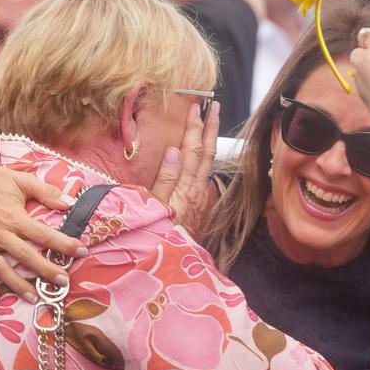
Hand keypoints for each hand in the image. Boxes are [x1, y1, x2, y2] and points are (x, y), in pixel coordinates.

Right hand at [0, 148, 82, 302]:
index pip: (44, 235)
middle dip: (46, 271)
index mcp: (14, 217)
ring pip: (0, 269)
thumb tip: (70, 203)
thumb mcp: (21, 179)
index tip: (81, 251)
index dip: (64, 244)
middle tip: (63, 283)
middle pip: (26, 257)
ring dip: (17, 286)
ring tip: (34, 297)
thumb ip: (46, 192)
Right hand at [150, 101, 220, 235]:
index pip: (193, 151)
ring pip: (208, 163)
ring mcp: (199, 197)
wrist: (172, 263)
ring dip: (210, 140)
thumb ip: (165, 180)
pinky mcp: (198, 203)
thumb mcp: (155, 208)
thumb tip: (174, 151)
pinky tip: (203, 153)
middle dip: (210, 128)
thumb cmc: (158, 236)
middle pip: (206, 153)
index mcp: (186, 187)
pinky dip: (206, 157)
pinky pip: (204, 173)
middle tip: (213, 106)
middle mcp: (197, 189)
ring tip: (211, 122)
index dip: (195, 129)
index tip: (196, 109)